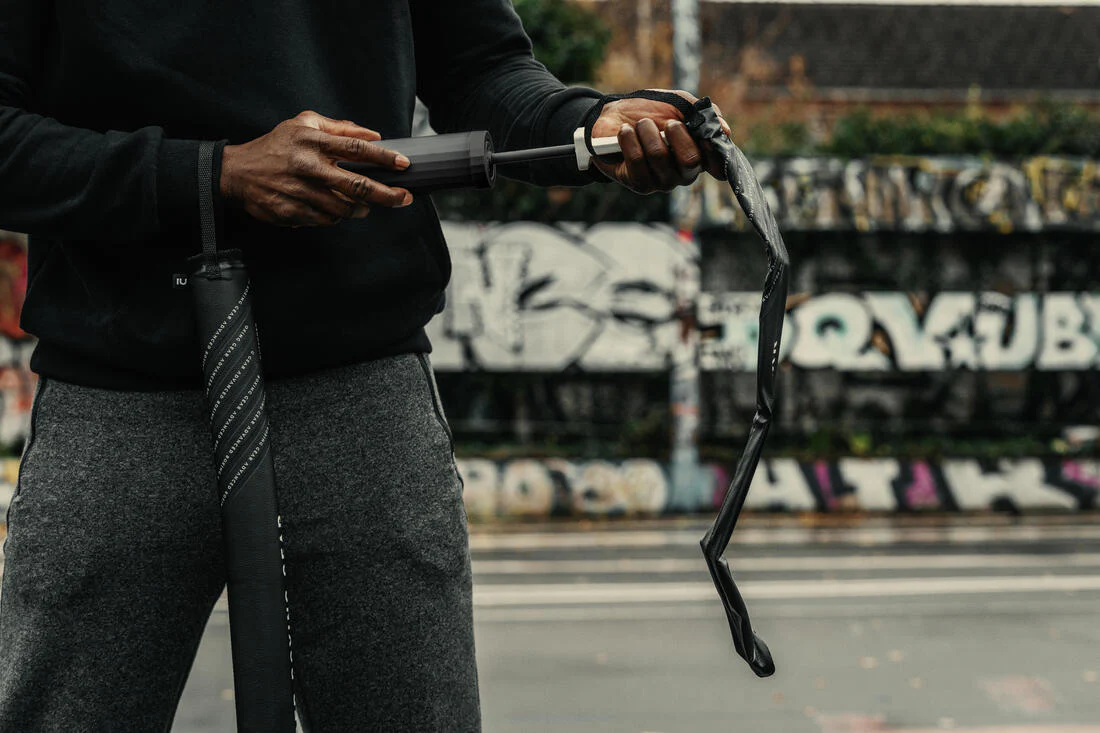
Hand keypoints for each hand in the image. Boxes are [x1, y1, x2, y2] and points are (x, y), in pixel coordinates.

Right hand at [219, 110, 413, 227]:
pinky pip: (326, 220)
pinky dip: (336, 218)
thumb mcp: (303, 124)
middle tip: (403, 198)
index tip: (403, 164)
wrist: (237, 172)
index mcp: (312, 141)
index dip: (383, 157)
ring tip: (365, 205)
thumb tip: (373, 135)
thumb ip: (339, 128)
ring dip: (361, 209)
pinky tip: (336, 210)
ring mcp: (300, 192)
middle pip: (357, 185)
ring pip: (344, 209)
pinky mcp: (293, 212)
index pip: (356, 149)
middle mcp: (308, 167)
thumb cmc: (275, 146)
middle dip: (386, 194)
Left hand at [591, 90, 731, 193]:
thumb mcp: (680, 103)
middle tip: (666, 122)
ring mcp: (663, 181)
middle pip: (691, 160)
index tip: (704, 136)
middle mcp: (685, 173)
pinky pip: (637, 161)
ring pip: (660, 156)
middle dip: (677, 134)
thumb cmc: (651, 110)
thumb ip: (703, 114)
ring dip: (647, 131)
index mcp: (701, 154)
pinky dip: (630, 140)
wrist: (615, 116)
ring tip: (640, 124)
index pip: (720, 167)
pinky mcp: (640, 184)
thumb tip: (725, 130)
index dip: (714, 153)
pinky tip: (625, 132)